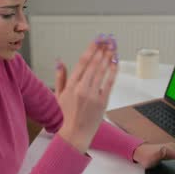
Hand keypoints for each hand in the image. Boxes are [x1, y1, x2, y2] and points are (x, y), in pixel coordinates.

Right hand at [56, 34, 117, 152]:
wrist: (74, 134)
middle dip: (102, 50)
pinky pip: (109, 82)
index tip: (97, 40)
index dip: (91, 49)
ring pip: (102, 71)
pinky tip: (115, 62)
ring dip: (108, 57)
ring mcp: (92, 95)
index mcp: (71, 85)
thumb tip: (60, 61)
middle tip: (108, 39)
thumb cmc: (65, 116)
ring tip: (113, 46)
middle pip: (94, 64)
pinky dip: (113, 71)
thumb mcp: (58, 95)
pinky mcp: (102, 101)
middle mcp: (81, 88)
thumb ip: (60, 77)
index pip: (82, 62)